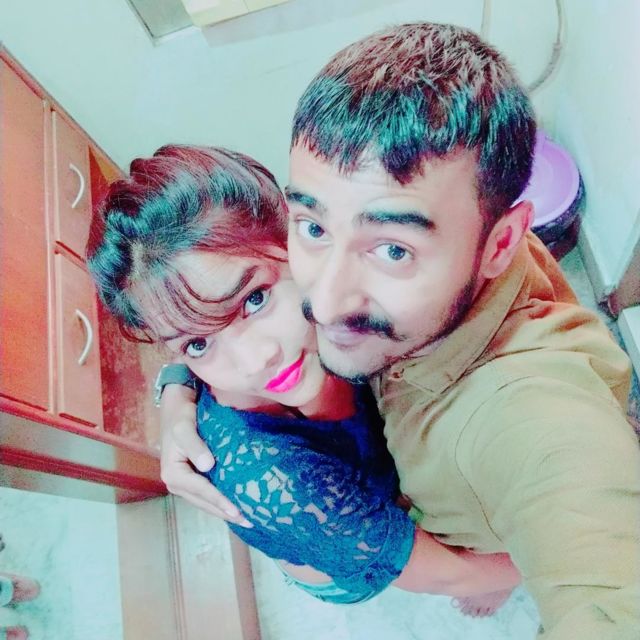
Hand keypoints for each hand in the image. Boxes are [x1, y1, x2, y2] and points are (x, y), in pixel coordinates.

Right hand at [159, 384, 251, 526]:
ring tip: (247, 519)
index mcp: (173, 473)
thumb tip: (207, 466)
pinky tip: (235, 505)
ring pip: (205, 502)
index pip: (201, 491)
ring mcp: (184, 481)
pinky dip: (220, 501)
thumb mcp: (184, 427)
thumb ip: (195, 446)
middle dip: (226, 513)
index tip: (238, 511)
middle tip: (251, 521)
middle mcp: (176, 482)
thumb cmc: (180, 415)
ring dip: (224, 511)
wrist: (176, 404)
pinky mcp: (191, 477)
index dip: (220, 501)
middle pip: (204, 502)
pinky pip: (206, 494)